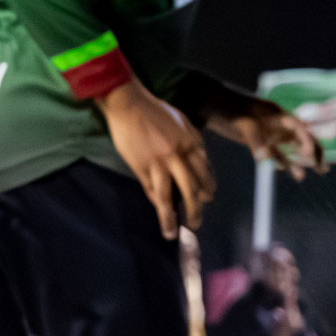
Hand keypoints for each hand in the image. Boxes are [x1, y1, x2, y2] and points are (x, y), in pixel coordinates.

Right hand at [98, 77, 214, 238]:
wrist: (128, 103)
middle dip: (195, 209)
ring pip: (167, 196)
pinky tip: (159, 214)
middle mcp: (176, 155)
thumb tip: (201, 161)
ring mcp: (157, 162)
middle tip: (196, 223)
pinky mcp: (140, 166)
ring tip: (173, 233)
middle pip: (191, 188)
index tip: (207, 197)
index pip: (204, 171)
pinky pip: (150, 190)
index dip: (207, 187)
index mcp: (190, 143)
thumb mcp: (182, 121)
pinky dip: (155, 204)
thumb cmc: (155, 110)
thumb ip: (193, 140)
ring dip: (171, 217)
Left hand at [208, 96, 326, 179]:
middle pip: (301, 138)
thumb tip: (265, 160)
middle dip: (314, 152)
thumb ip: (255, 141)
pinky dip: (286, 164)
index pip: (297, 127)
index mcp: (276, 114)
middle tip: (324, 167)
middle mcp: (277, 124)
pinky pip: (278, 155)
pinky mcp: (262, 143)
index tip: (309, 154)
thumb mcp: (243, 123)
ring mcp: (270, 134)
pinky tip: (296, 174)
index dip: (306, 140)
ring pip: (292, 149)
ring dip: (302, 161)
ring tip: (317, 173)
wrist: (211, 105)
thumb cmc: (229, 109)